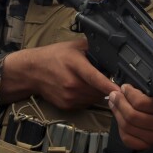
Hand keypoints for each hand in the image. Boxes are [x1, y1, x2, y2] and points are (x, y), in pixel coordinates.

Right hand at [0, 39, 118, 109]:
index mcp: (75, 65)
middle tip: (104, 76)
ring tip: (90, 81)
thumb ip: (93, 48)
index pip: (95, 77)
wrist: (31, 71)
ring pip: (94, 99)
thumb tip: (112, 50)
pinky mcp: (67, 106)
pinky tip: (81, 88)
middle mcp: (72, 84)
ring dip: (98, 92)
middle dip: (106, 85)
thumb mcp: (74, 46)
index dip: (109, 85)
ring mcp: (69, 97)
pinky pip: (86, 104)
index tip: (121, 90)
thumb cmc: (53, 56)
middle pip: (98, 90)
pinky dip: (88, 97)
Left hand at [108, 84, 152, 149]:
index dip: (129, 93)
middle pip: (132, 115)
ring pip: (127, 126)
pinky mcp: (146, 147)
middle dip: (120, 103)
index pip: (141, 102)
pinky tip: (119, 118)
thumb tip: (125, 87)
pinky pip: (127, 138)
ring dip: (117, 113)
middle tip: (114, 95)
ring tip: (113, 103)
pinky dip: (120, 127)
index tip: (125, 87)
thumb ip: (146, 91)